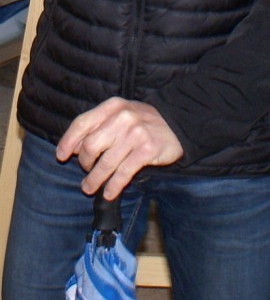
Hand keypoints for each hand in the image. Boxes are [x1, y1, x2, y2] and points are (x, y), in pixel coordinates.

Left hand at [56, 97, 183, 198]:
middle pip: (90, 146)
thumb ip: (100, 125)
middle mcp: (123, 117)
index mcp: (113, 106)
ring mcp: (136, 133)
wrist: (178, 123)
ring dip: (94, 180)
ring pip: (105, 163)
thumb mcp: (122, 114)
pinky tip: (109, 193)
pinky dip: (113, 186)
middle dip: (84, 163)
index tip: (61, 155)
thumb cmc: (144, 122)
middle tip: (86, 171)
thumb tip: (74, 148)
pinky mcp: (147, 150)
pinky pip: (123, 173)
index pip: (82, 123)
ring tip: (89, 188)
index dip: (68, 141)